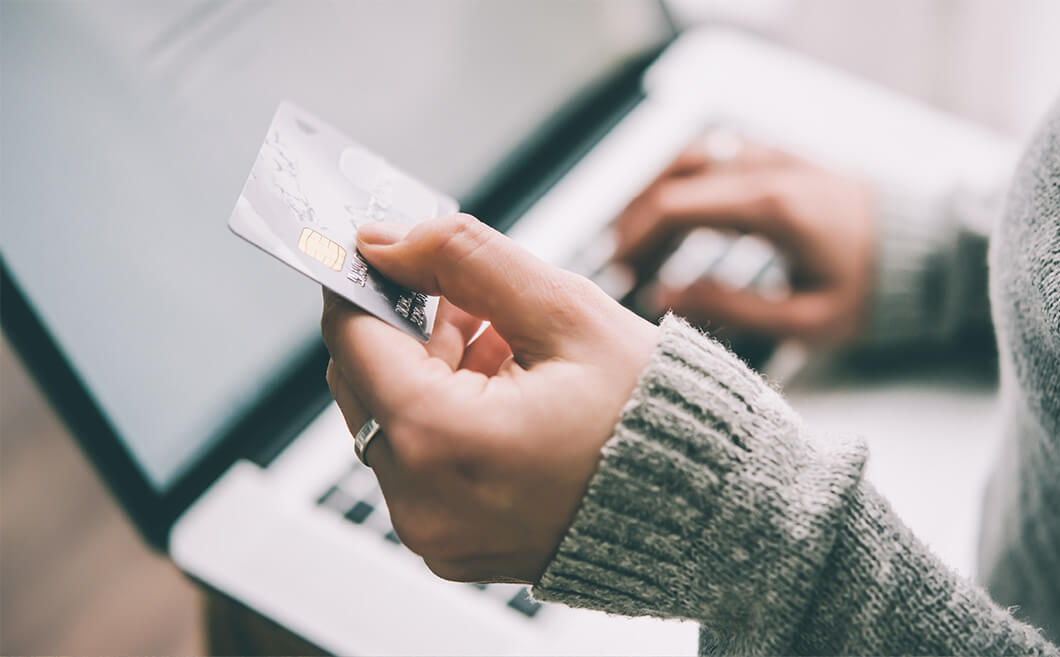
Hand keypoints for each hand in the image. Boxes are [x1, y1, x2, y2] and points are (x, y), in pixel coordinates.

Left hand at [322, 213, 657, 583]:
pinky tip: (511, 398)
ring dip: (433, 372)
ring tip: (513, 355)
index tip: (385, 251)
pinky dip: (448, 420)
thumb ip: (464, 258)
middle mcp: (421, 502)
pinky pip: (420, 465)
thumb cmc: (655, 417)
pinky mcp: (451, 545)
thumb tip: (387, 241)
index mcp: (441, 442)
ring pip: (391, 420)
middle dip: (410, 328)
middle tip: (478, 304)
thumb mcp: (565, 311)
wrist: (707, 509)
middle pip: (363, 381)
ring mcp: (434, 534)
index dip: (365, 281)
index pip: (352, 337)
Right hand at [615, 138, 876, 343]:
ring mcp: (773, 157)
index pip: (674, 206)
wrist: (927, 254)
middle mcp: (767, 169)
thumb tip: (663, 295)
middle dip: (635, 219)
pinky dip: (684, 182)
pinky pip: (715, 156)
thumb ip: (730, 307)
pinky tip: (677, 220)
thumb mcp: (805, 319)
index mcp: (770, 207)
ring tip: (639, 243)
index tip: (619, 274)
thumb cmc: (872, 292)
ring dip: (655, 195)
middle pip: (672, 177)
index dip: (635, 239)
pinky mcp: (780, 159)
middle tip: (620, 264)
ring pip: (689, 158)